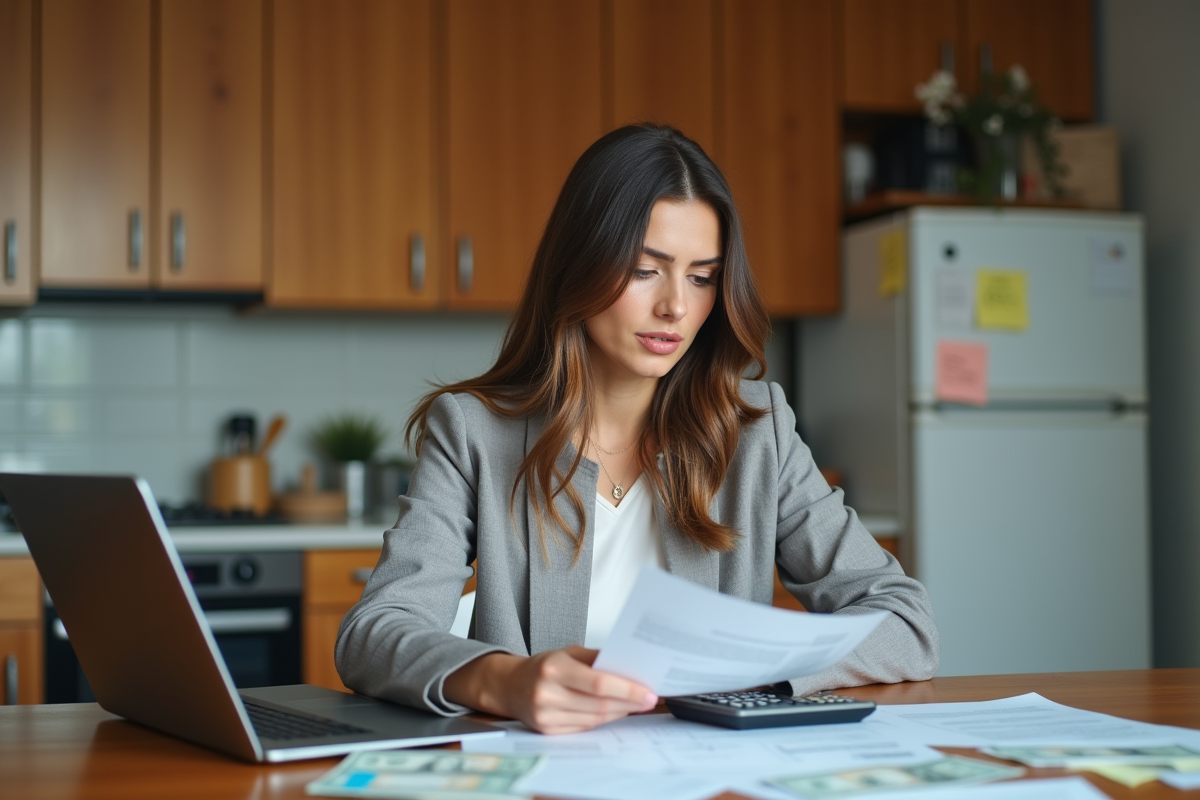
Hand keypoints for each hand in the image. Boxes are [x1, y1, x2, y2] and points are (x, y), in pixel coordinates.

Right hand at [444, 645, 657, 733]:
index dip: (626, 689)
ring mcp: (545, 715)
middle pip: (599, 704)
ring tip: (634, 704)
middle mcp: (547, 693)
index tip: (647, 691)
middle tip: (648, 699)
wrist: (510, 685)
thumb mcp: (568, 652)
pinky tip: (614, 712)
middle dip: (629, 703)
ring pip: (594, 719)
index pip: (599, 683)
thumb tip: (629, 665)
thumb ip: (597, 658)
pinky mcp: (547, 730)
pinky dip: (603, 720)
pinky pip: (584, 727)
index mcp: (554, 668)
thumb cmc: (543, 666)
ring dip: (619, 713)